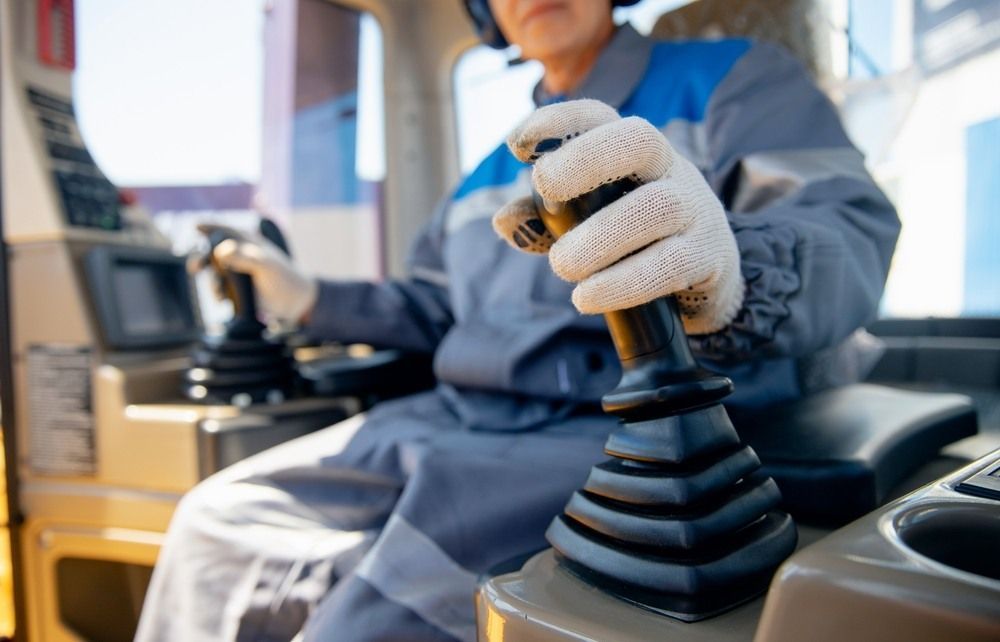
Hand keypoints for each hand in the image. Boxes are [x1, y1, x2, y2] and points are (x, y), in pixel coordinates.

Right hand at [192, 223, 317, 325]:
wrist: (296, 303)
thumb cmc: (286, 278)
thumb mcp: (267, 264)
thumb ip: (245, 257)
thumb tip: (221, 252)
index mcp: (247, 241)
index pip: (223, 229)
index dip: (208, 226)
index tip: (195, 226)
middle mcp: (239, 254)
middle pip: (210, 252)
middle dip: (200, 259)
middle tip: (196, 268)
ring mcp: (237, 272)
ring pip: (213, 272)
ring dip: (211, 281)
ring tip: (220, 292)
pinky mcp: (237, 289)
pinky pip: (219, 288)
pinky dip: (217, 293)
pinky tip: (224, 300)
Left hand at [493, 99, 742, 334]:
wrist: (708, 276)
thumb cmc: (637, 238)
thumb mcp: (591, 220)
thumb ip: (547, 218)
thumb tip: (503, 220)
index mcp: (634, 152)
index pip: (600, 117)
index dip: (558, 121)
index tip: (517, 145)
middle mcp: (669, 169)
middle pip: (638, 140)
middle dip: (586, 157)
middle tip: (544, 184)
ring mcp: (694, 209)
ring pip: (655, 208)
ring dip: (600, 237)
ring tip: (562, 266)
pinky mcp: (707, 256)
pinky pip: (670, 264)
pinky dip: (624, 283)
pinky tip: (586, 297)